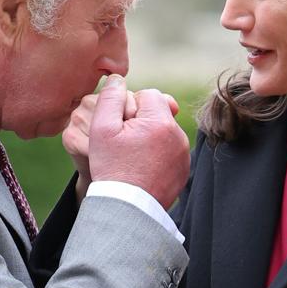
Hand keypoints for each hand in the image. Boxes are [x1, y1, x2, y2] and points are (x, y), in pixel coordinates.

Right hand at [64, 82, 177, 201]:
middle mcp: (178, 136)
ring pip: (164, 132)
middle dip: (142, 121)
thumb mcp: (102, 129)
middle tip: (124, 143)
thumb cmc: (112, 168)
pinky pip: (170, 151)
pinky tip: (142, 168)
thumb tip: (117, 78)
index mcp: (161, 121)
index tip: (121, 126)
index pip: (150, 94)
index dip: (131, 106)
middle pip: (159, 112)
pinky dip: (157, 155)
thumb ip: (110, 97)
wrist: (127, 208)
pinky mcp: (183, 170)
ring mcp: (184, 154)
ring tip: (133, 157)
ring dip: (150, 137)